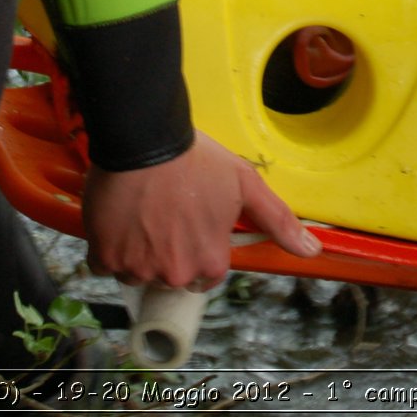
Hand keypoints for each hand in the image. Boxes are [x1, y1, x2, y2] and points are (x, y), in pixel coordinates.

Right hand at [82, 131, 320, 290]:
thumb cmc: (198, 161)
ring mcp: (137, 268)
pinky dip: (109, 247)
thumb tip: (312, 251)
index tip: (190, 225)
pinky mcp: (105, 256)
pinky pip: (105, 264)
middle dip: (167, 252)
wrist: (145, 140)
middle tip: (164, 215)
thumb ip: (277, 221)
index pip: (206, 275)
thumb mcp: (245, 184)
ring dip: (137, 251)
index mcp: (210, 262)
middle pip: (170, 275)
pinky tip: (117, 219)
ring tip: (140, 212)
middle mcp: (174, 273)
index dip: (199, 249)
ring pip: (137, 271)